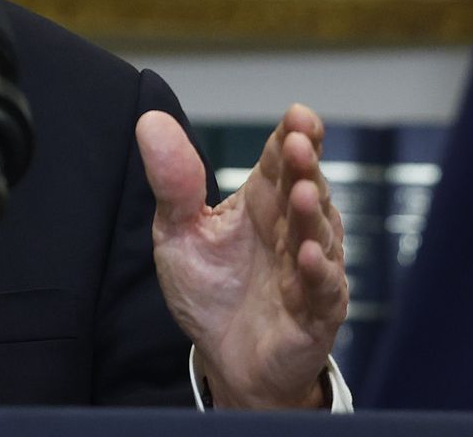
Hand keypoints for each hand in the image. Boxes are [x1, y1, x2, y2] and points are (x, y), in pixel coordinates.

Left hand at [135, 104, 345, 408]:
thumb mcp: (179, 232)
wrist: (223, 357)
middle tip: (299, 142)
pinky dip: (319, 272)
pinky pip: (323, 289)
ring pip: (319, 235)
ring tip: (302, 193)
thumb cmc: (210, 288)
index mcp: (262, 203)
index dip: (292, 136)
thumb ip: (172, 182)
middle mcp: (292, 229)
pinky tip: (309, 255)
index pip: (280, 161)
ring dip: (311, 214)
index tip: (297, 115)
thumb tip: (149, 120)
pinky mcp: (316, 312)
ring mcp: (309, 269)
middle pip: (305, 189)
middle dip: (305, 166)